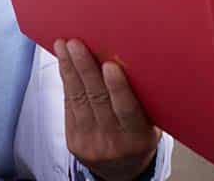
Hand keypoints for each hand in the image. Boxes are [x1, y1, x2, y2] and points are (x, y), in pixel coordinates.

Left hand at [56, 39, 159, 180]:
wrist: (121, 172)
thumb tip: (131, 61)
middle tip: (76, 44)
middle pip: (97, 100)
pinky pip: (69, 105)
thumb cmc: (139, 137)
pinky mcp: (73, 140)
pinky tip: (64, 62)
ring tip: (63, 45)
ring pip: (78, 100)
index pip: (127, 110)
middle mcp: (112, 141)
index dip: (118, 88)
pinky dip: (66, 81)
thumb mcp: (150, 125)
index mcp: (137, 137)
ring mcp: (90, 141)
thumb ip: (142, 101)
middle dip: (84, 69)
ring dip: (69, 69)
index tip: (111, 65)